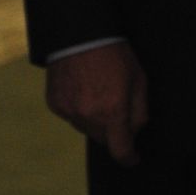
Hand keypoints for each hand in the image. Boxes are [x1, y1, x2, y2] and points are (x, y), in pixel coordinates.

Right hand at [46, 40, 148, 164]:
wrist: (80, 35)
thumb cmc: (115, 55)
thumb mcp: (139, 79)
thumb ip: (139, 111)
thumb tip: (135, 132)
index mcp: (113, 111)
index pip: (120, 149)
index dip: (129, 157)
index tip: (133, 158)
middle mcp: (89, 116)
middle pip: (104, 138)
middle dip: (114, 130)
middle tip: (119, 106)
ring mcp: (69, 112)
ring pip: (87, 129)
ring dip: (96, 120)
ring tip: (100, 91)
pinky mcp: (56, 105)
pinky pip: (71, 116)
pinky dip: (79, 110)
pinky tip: (83, 89)